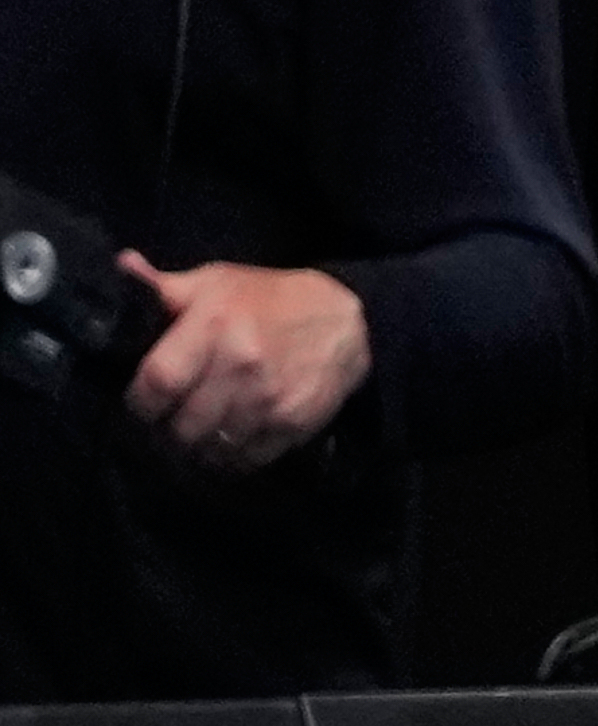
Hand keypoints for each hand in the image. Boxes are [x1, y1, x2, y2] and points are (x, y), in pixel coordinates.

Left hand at [119, 260, 368, 472]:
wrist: (348, 321)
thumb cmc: (270, 299)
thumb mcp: (218, 282)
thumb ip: (166, 286)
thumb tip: (122, 265)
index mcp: (215, 324)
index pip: (157, 384)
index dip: (142, 402)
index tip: (147, 402)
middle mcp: (241, 363)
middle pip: (180, 426)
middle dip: (170, 429)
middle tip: (175, 419)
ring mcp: (269, 398)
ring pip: (209, 448)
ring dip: (200, 446)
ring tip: (201, 430)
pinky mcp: (292, 423)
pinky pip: (243, 460)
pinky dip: (232, 456)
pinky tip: (232, 437)